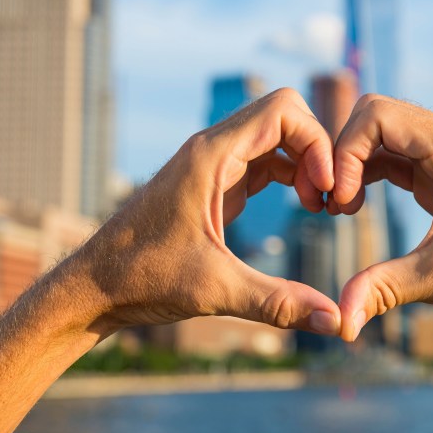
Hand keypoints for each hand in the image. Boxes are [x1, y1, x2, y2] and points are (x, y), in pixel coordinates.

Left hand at [69, 88, 341, 337]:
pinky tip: (303, 207)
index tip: (326, 188)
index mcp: (210, 157)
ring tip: (320, 205)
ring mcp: (212, 163)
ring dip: (306, 162)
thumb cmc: (142, 280)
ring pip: (276, 136)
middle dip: (317, 148)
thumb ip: (279, 303)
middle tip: (329, 196)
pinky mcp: (214, 183)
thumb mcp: (217, 291)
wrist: (94, 286)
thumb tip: (337, 322)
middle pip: (284, 114)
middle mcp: (211, 149)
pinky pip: (264, 160)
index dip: (316, 142)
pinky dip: (291, 175)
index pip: (281, 111)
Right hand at [330, 94, 432, 340]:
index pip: (375, 116)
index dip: (344, 154)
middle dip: (343, 155)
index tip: (341, 202)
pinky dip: (370, 173)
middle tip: (332, 203)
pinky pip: (396, 154)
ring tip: (341, 208)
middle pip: (373, 117)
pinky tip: (356, 207)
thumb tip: (340, 323)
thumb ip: (385, 289)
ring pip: (382, 134)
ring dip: (354, 164)